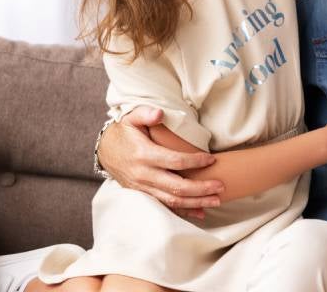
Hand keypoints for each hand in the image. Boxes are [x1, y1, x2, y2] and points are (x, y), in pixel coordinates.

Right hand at [99, 105, 223, 217]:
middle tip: (221, 185)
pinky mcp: (144, 195)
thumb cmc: (124, 132)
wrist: (105, 151)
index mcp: (143, 155)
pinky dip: (184, 211)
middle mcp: (143, 175)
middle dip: (201, 188)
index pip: (174, 161)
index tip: (212, 159)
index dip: (195, 161)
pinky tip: (201, 212)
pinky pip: (165, 206)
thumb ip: (145, 113)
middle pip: (176, 186)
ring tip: (217, 200)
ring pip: (172, 200)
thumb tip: (159, 113)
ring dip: (196, 202)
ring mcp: (143, 188)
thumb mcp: (131, 118)